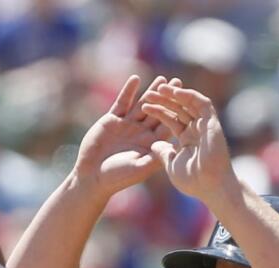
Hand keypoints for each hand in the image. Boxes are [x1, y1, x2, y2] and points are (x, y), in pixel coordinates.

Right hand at [72, 74, 169, 197]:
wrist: (91, 177)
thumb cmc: (117, 177)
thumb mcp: (139, 168)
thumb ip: (156, 156)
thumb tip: (172, 144)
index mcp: (150, 144)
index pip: (166, 125)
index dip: (176, 112)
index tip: (186, 100)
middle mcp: (141, 133)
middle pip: (157, 111)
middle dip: (167, 98)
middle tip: (178, 82)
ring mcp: (127, 125)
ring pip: (142, 104)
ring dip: (151, 91)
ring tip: (162, 79)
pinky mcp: (112, 120)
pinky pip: (122, 102)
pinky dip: (128, 91)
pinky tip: (135, 79)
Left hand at [142, 81, 236, 206]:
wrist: (210, 186)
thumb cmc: (192, 181)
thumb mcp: (171, 165)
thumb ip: (163, 153)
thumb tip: (153, 144)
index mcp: (186, 140)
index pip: (171, 120)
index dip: (158, 112)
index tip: (144, 106)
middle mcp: (196, 130)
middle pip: (178, 109)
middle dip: (164, 100)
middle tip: (148, 92)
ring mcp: (205, 126)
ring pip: (189, 104)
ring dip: (175, 95)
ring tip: (159, 87)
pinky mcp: (213, 124)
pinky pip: (202, 104)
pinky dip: (190, 96)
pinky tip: (176, 92)